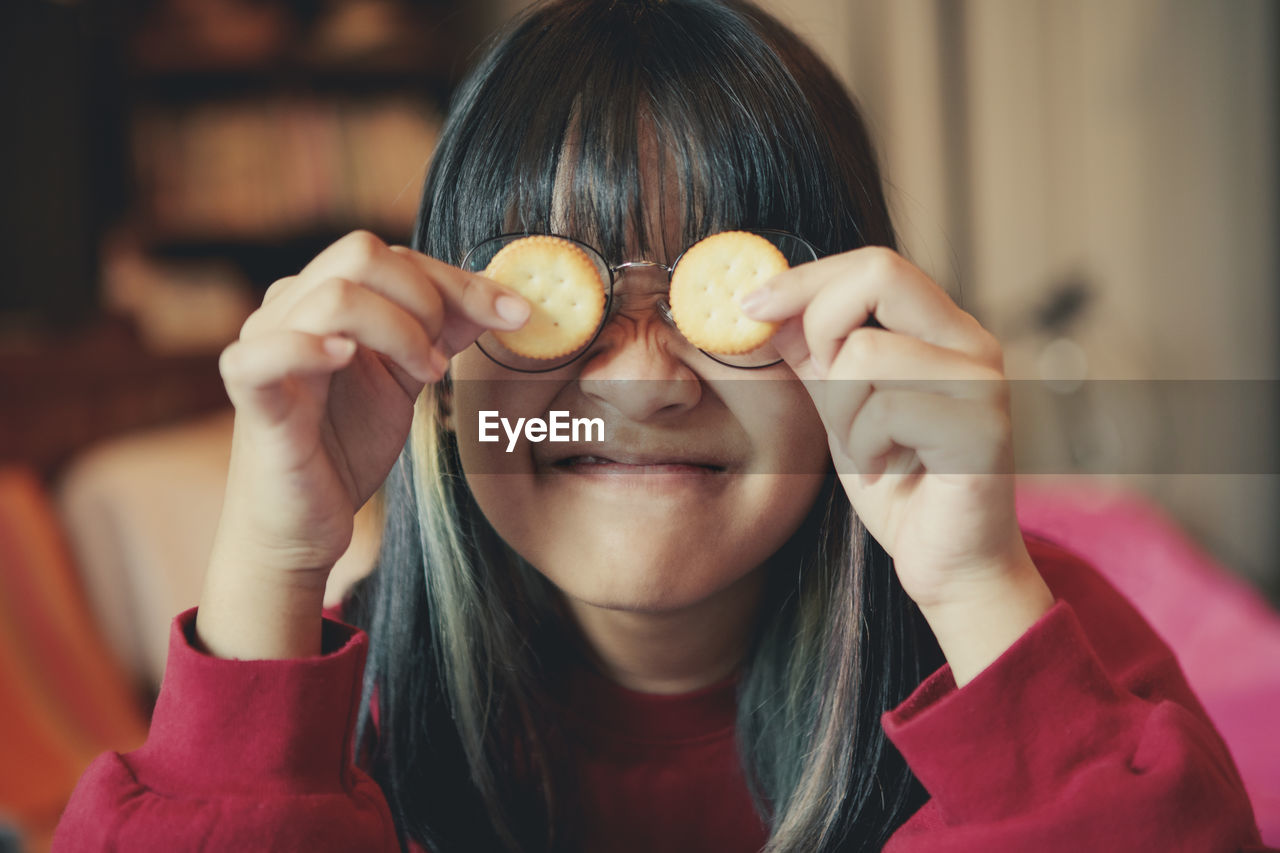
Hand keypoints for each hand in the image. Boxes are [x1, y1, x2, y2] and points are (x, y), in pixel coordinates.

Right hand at [200, 231, 528, 658]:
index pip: (394, 257)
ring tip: (425, 375)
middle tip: (443, 359)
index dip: (459, 281)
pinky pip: (265, 354)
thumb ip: (443, 332)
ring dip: (396, 330)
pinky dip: (308, 349)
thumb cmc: (346, 446)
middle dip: (426, 300)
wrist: (302, 525)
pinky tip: (346, 360)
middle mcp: (287, 308)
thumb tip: (505, 300)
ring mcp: (263, 347)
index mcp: (323, 297)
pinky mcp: (251, 399)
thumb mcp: (407, 378)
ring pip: (333, 297)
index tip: (516, 314)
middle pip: (362, 254)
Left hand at [741, 247, 1044, 616]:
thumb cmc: (899, 486)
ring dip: (842, 410)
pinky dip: (865, 446)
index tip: (751, 307)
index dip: (803, 279)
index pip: (872, 265)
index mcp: (942, 329)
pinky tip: (887, 471)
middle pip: (880, 274)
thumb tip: (765, 306)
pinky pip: (886, 408)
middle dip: (820, 328)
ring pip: (868, 351)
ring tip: (865, 448)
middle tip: (824, 387)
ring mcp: (983, 383)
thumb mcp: (841, 408)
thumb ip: (813, 356)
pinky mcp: (983, 429)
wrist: (949, 565)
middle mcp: (973, 343)